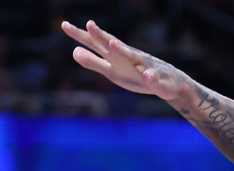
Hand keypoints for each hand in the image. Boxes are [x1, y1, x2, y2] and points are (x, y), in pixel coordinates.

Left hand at [62, 20, 188, 98]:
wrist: (168, 83)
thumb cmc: (137, 75)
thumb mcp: (111, 71)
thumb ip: (94, 62)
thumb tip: (74, 52)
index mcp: (115, 56)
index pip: (95, 43)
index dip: (80, 35)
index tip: (64, 25)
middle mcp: (128, 56)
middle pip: (112, 44)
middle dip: (102, 36)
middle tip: (90, 25)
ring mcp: (144, 66)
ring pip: (133, 57)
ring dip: (123, 51)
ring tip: (113, 45)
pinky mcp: (157, 78)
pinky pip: (154, 77)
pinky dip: (151, 76)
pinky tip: (147, 76)